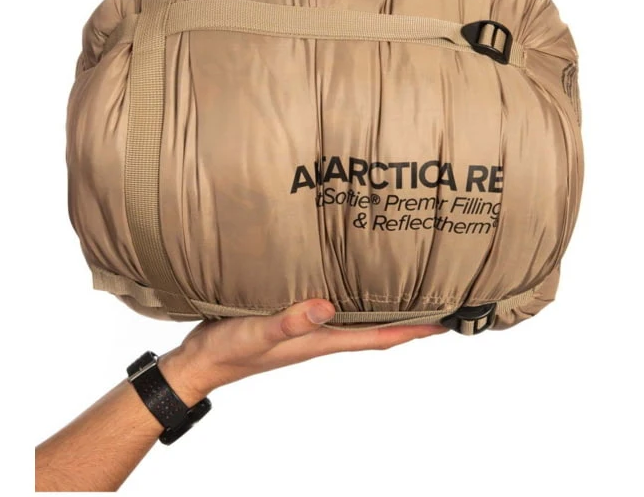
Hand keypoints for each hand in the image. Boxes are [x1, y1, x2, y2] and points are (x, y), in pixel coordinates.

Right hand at [157, 299, 448, 402]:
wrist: (199, 361)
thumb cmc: (228, 350)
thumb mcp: (258, 333)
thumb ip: (290, 321)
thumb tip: (326, 306)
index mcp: (320, 340)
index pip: (377, 337)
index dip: (412, 331)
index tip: (444, 322)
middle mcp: (319, 335)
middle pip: (374, 329)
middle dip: (406, 319)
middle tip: (436, 301)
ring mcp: (306, 329)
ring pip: (354, 318)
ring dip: (380, 308)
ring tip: (405, 288)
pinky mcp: (291, 318)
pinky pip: (329, 308)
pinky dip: (348, 297)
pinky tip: (347, 281)